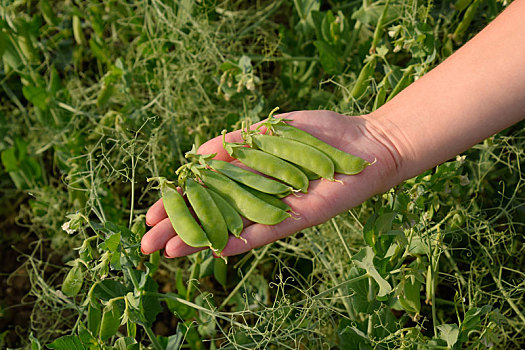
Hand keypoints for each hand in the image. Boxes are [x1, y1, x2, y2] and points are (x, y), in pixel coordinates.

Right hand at [141, 110, 400, 257]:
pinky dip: (237, 241)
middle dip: (178, 228)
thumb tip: (197, 155)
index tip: (150, 215)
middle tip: (145, 245)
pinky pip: (263, 233)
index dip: (177, 204)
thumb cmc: (320, 133)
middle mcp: (257, 196)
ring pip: (230, 228)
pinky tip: (212, 249)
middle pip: (211, 214)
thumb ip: (234, 143)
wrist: (364, 144)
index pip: (204, 192)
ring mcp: (274, 210)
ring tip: (167, 252)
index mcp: (248, 174)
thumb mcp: (270, 129)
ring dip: (199, 240)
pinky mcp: (295, 218)